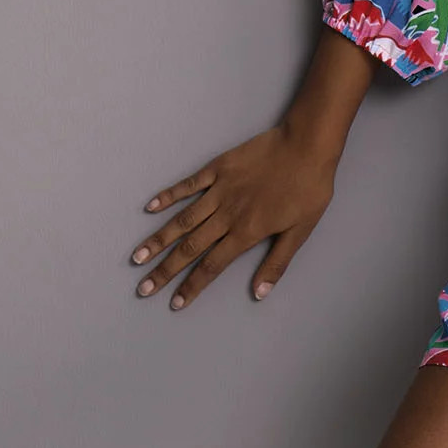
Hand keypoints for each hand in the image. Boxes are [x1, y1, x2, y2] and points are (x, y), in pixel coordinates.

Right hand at [132, 119, 339, 308]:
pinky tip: (151, 207)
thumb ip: (278, 262)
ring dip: (159, 239)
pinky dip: (169, 196)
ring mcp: (220, 190)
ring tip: (138, 257)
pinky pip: (188, 185)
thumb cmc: (309, 188)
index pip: (213, 266)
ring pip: (182, 220)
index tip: (175, 302)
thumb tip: (260, 293)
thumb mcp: (301, 230)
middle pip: (190, 248)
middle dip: (165, 270)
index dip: (193, 286)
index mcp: (247, 232)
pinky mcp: (219, 168)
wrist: (307, 145)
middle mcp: (227, 215)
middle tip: (143, 288)